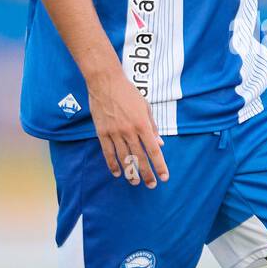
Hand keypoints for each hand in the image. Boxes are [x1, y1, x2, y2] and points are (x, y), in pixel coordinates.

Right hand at [87, 65, 169, 185]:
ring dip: (130, 172)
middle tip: (151, 185)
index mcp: (142, 124)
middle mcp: (129, 131)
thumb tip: (160, 144)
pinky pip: (107, 152)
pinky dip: (112, 164)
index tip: (164, 177)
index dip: (159, 165)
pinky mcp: (102, 132)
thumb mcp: (146, 107)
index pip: (153, 150)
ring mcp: (114, 132)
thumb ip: (152, 127)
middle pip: (139, 157)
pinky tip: (117, 173)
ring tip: (135, 182)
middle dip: (146, 173)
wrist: (106, 82)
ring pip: (123, 158)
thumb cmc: (128, 93)